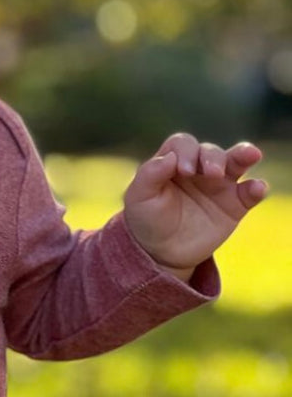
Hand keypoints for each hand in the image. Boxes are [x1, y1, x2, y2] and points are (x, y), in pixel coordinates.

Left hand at [123, 134, 267, 272]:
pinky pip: (250, 192)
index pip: (183, 144)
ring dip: (244, 155)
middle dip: (212, 157)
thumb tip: (169, 157)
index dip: (185, 151)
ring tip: (250, 155)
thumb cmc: (146, 219)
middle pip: (210, 150)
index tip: (184, 171)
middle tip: (211, 173)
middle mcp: (198, 169)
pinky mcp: (234, 205)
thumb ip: (149, 174)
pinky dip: (256, 188)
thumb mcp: (139, 197)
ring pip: (236, 162)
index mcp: (172, 162)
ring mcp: (218, 185)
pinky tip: (257, 188)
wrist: (161, 252)